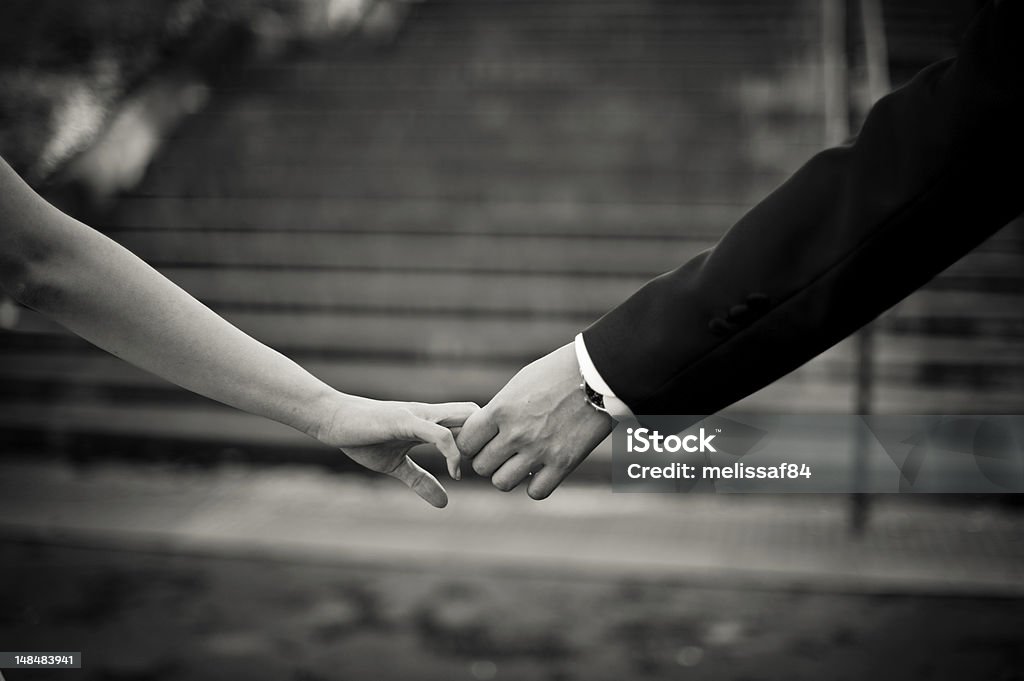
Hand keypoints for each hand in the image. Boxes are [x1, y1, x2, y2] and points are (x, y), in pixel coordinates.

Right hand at [315, 395, 478, 507]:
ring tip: (478, 469)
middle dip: (490, 438)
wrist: (333, 419)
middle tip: (487, 466)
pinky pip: (438, 432)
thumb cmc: (362, 437)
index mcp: (430, 421)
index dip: (483, 440)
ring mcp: (420, 415)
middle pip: (477, 414)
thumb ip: (420, 481)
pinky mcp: (406, 420)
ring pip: (465, 417)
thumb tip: (444, 503)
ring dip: (478, 443)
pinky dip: (452, 451)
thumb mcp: (396, 465)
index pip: (470, 420)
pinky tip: (455, 472)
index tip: (485, 466)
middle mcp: (430, 414)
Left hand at [457, 343, 614, 498]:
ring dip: (508, 474)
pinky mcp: (564, 463)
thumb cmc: (559, 372)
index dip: (471, 444)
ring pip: (502, 483)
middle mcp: (516, 433)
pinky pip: (536, 492)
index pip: (465, 443)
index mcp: (501, 409)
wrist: (600, 374)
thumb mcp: (521, 383)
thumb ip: (499, 410)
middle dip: (489, 459)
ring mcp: (540, 451)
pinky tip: (542, 470)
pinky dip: (536, 485)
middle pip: (481, 466)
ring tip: (520, 461)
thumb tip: (485, 431)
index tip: (482, 440)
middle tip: (502, 450)